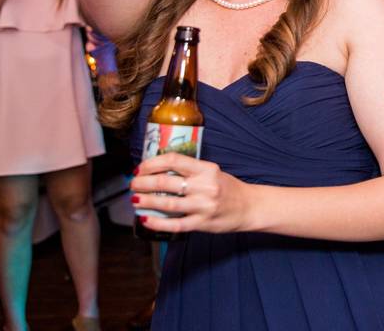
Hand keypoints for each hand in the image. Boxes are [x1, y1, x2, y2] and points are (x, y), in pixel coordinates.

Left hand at [131, 152, 251, 233]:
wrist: (250, 207)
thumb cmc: (228, 188)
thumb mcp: (212, 173)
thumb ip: (189, 172)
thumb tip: (157, 172)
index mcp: (207, 169)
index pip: (174, 160)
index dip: (152, 163)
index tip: (141, 168)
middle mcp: (205, 186)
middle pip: (166, 182)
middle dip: (143, 183)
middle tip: (134, 184)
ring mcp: (204, 206)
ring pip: (168, 204)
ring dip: (147, 201)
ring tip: (135, 199)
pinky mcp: (203, 223)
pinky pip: (176, 224)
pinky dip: (158, 223)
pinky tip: (146, 220)